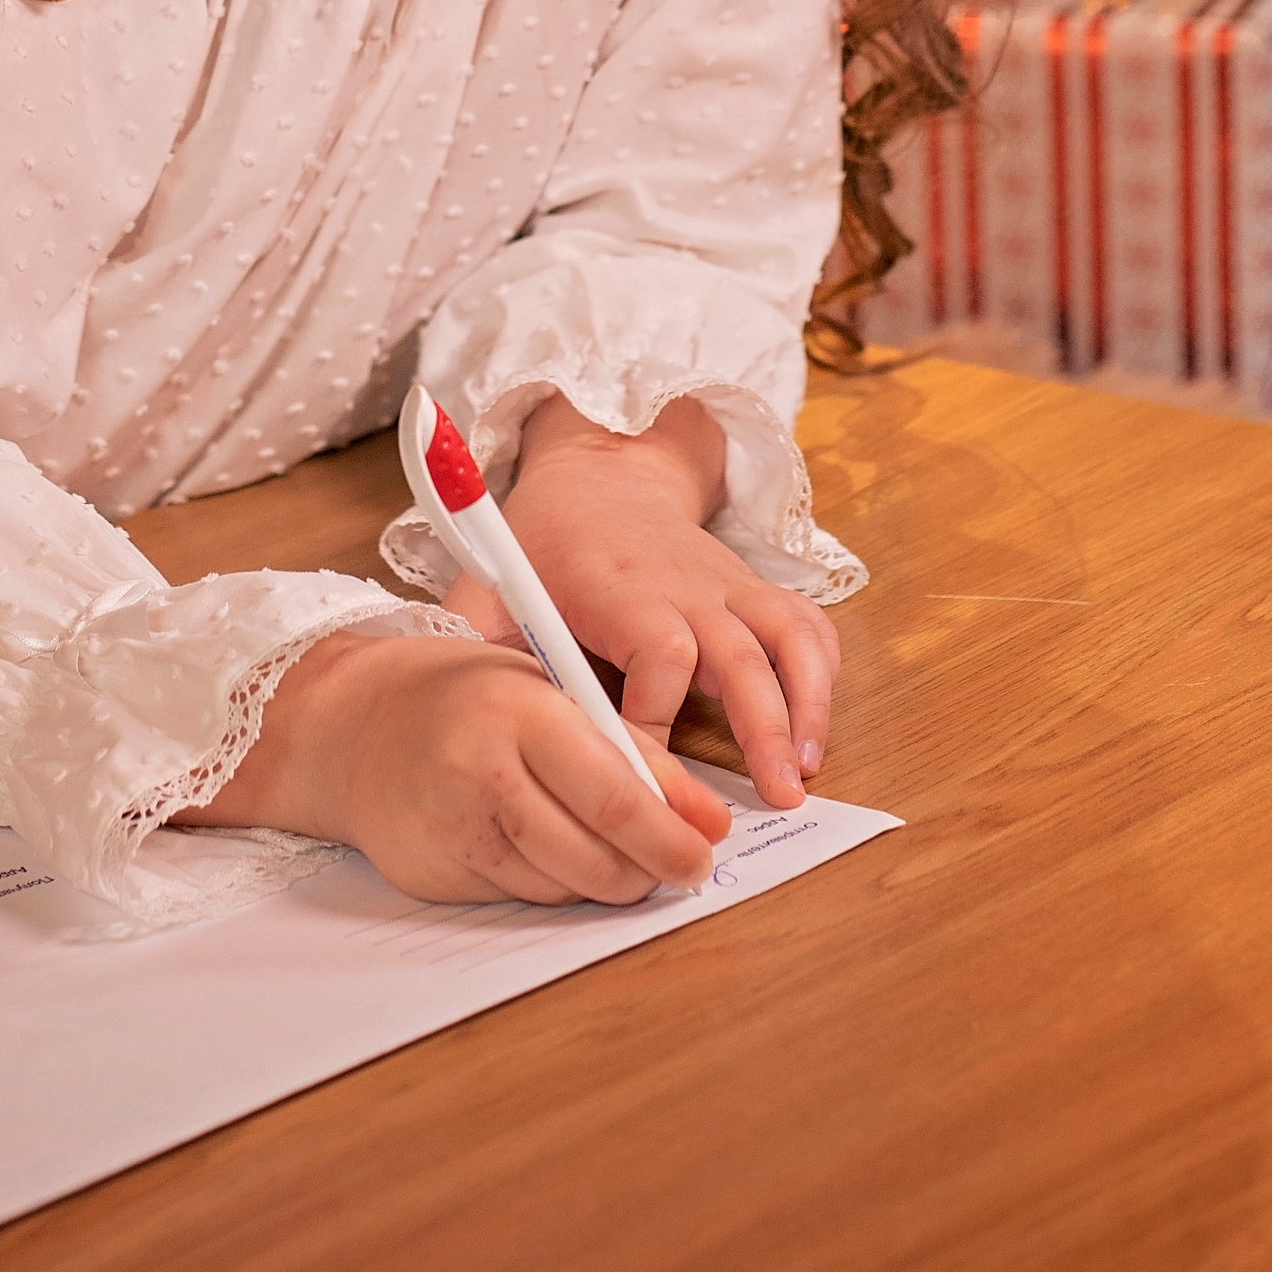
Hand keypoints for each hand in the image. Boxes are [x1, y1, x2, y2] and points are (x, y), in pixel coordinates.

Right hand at [186, 626, 724, 904]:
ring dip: (608, 882)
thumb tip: (707, 820)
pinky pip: (524, 897)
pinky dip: (556, 885)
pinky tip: (555, 854)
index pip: (614, 794)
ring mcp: (455, 827)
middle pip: (595, 852)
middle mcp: (483, 769)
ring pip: (565, 885)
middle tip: (679, 869)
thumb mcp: (552, 694)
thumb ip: (633, 751)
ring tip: (622, 858)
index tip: (705, 851)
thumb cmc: (470, 698)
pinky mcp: (435, 873)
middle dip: (650, 871)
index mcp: (522, 710)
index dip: (670, 835)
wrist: (356, 725)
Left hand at [444, 395, 839, 809]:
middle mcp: (686, 584)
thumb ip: (472, 640)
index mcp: (620, 585)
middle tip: (777, 797)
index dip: (657, 720)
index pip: (659, 653)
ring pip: (788, 637)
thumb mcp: (494, 582)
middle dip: (761, 727)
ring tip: (806, 773)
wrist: (600, 474)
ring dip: (806, 704)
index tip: (641, 776)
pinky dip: (822, 676)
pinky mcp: (753, 590)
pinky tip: (816, 732)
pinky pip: (807, 625)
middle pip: (738, 651)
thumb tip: (449, 710)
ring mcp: (728, 585)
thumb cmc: (545, 543)